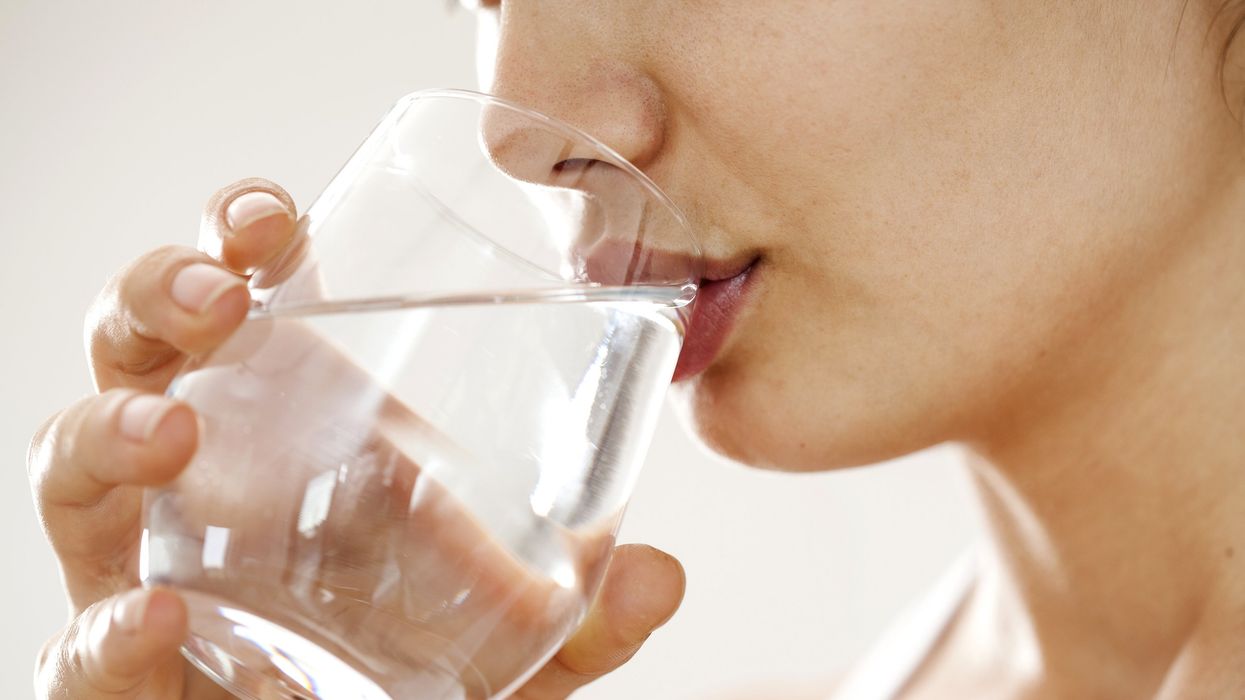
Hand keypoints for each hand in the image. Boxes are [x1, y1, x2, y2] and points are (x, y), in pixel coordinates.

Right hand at [27, 178, 685, 698]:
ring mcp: (141, 568)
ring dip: (107, 434)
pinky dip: (107, 630)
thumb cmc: (403, 671)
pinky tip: (158, 614)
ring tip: (171, 434)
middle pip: (136, 357)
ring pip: (71, 468)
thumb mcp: (502, 638)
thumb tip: (663, 574)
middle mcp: (197, 482)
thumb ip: (576, 616)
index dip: (231, 242)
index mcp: (282, 432)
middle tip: (215, 295)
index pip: (233, 306)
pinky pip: (81, 643)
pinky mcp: (115, 667)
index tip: (275, 219)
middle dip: (154, 299)